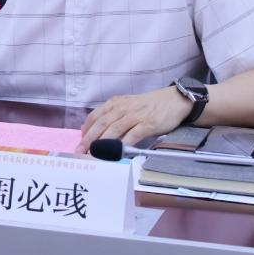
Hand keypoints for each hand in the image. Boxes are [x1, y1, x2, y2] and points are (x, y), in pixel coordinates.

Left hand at [75, 86, 190, 154]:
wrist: (173, 100)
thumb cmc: (148, 105)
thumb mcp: (127, 105)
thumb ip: (113, 115)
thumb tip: (97, 131)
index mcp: (115, 103)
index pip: (95, 116)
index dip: (86, 129)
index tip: (80, 141)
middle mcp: (123, 108)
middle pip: (101, 124)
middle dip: (89, 139)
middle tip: (81, 151)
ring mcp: (135, 116)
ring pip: (114, 130)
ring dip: (102, 144)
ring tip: (94, 154)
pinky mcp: (147, 124)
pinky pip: (132, 136)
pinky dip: (123, 145)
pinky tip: (116, 154)